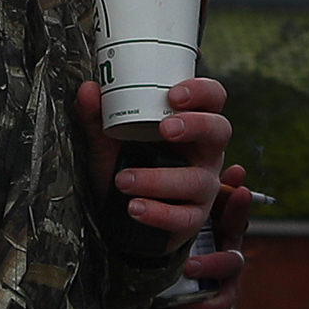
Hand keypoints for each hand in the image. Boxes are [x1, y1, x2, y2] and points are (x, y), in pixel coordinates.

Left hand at [78, 71, 230, 240]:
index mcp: (191, 124)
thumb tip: (88, 91)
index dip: (201, 92)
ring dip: (159, 178)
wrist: (122, 217)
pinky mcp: (194, 218)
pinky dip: (158, 212)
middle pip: (220, 131)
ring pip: (196, 179)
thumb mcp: (109, 142)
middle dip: (196, 126)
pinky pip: (184, 217)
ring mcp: (204, 186)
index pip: (212, 98)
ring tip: (124, 180)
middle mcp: (205, 152)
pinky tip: (135, 207)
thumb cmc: (127, 166)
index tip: (174, 94)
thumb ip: (97, 118)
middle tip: (165, 129)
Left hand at [157, 167, 254, 308]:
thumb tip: (144, 144)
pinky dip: (204, 303)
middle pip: (237, 223)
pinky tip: (185, 303)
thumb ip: (159, 180)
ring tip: (191, 265)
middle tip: (231, 200)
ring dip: (213, 262)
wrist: (167, 285)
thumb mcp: (161, 205)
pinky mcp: (219, 294)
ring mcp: (225, 266)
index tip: (235, 171)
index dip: (234, 184)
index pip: (231, 195)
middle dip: (236, 211)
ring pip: (232, 261)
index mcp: (212, 213)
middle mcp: (224, 236)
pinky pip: (221, 300)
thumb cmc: (166, 235)